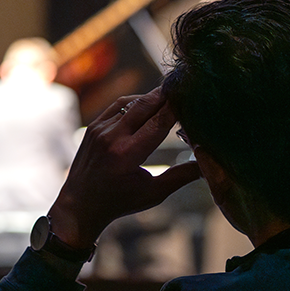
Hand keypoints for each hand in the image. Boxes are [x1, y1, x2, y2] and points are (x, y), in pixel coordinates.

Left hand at [47, 87, 200, 248]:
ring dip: (152, 98)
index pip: (159, 122)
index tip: (192, 97)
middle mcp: (111, 138)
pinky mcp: (94, 127)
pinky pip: (118, 106)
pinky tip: (150, 105)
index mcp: (127, 155)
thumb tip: (209, 163)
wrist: (80, 205)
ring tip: (171, 96)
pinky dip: (136, 102)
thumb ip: (182, 176)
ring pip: (131, 102)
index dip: (177, 107)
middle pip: (145, 105)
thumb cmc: (121, 202)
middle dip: (166, 94)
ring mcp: (99, 130)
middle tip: (185, 85)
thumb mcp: (154, 193)